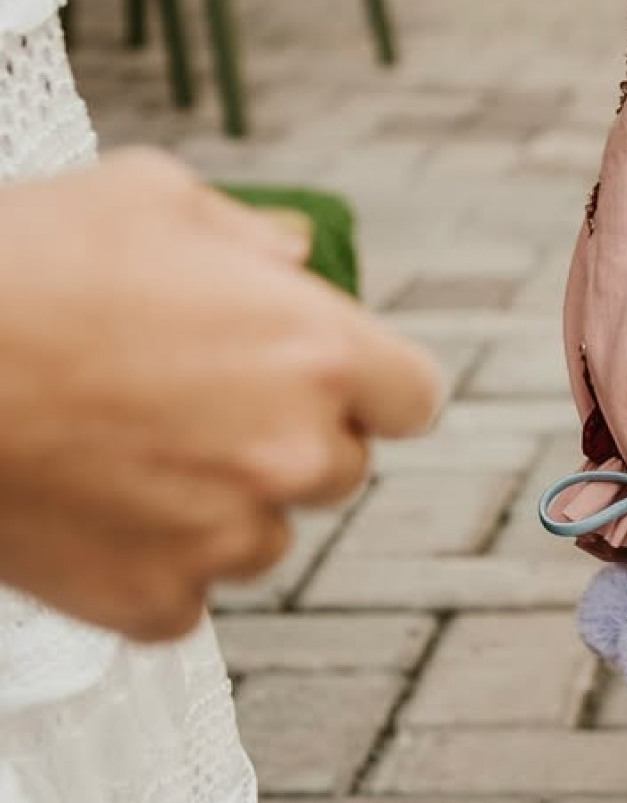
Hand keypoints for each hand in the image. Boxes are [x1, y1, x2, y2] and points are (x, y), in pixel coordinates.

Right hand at [0, 151, 443, 639]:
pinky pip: (184, 596)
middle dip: (287, 438)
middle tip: (193, 403)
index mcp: (316, 351)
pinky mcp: (151, 606)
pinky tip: (87, 506)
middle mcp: (291, 455)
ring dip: (220, 504)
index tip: (323, 377)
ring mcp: (223, 540)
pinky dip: (148, 563)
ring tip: (124, 448)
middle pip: (340, 468)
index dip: (369, 385)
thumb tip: (295, 258)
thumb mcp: (148, 197)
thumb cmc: (21, 262)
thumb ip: (246, 235)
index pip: (412, 398)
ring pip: (263, 536)